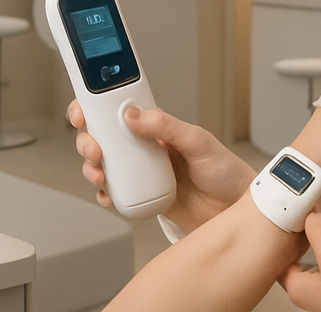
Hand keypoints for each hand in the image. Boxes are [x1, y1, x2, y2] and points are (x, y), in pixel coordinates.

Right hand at [67, 99, 255, 232]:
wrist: (236, 210)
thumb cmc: (225, 171)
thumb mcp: (198, 141)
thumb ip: (167, 126)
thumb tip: (133, 114)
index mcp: (155, 127)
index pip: (117, 111)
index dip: (94, 109)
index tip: (83, 111)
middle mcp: (143, 148)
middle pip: (102, 139)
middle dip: (88, 141)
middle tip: (93, 150)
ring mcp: (141, 173)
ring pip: (103, 165)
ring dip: (91, 168)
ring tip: (99, 174)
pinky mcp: (143, 197)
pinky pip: (116, 194)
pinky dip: (105, 194)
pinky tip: (107, 195)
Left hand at [278, 211, 320, 311]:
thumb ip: (319, 232)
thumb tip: (311, 214)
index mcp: (295, 286)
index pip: (280, 255)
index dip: (286, 236)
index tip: (294, 219)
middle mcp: (304, 292)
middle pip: (295, 257)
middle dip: (302, 238)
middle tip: (309, 222)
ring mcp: (319, 293)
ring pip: (311, 261)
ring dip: (317, 246)